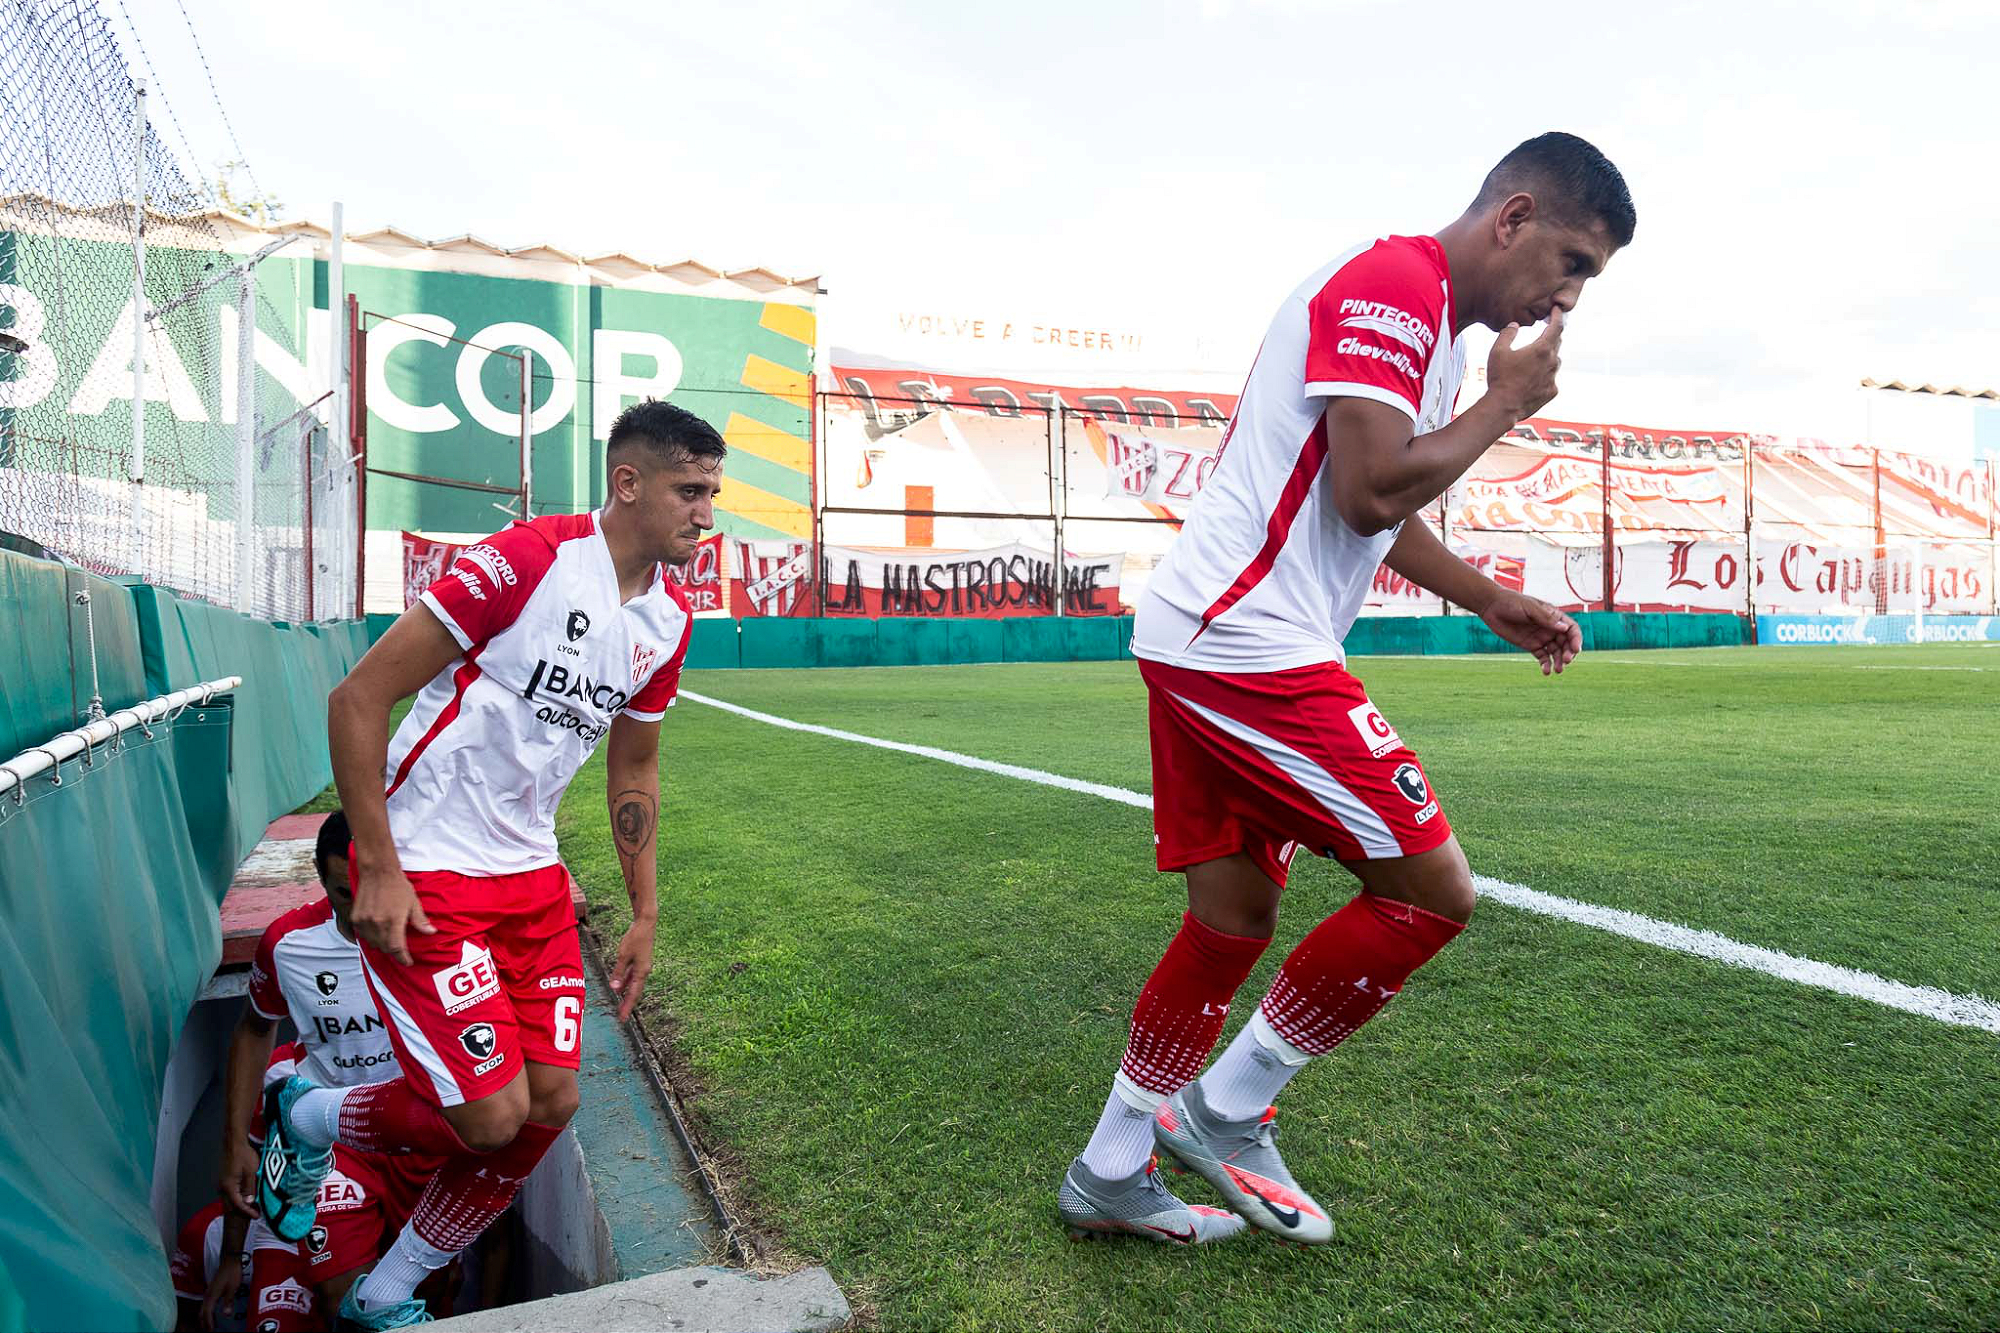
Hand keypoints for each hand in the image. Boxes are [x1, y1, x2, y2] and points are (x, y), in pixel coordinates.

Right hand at [199, 1255, 241, 1331]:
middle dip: (204, 1324)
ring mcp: (208, 1293)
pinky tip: (212, 1315)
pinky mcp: (211, 1291)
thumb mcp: (232, 1288)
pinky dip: (207, 1313)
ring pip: (203, 1310)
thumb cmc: (232, 1273)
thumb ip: (228, 1301)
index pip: (207, 1314)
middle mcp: (207, 1296)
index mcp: (211, 1296)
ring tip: (209, 1327)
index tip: (211, 1331)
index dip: (208, 1324)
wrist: (230, 1260)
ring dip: (205, 1319)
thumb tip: (226, 1315)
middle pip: (202, 1313)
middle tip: (209, 1331)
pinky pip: (206, 1305)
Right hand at [219, 1139, 257, 1217]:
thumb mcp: (251, 1172)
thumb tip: (250, 1202)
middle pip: (232, 1205)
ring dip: (241, 1205)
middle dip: (244, 1211)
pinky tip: (247, 1198)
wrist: (234, 1143)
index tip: (257, 1216)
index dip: (248, 1212)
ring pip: (230, 1200)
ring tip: (253, 1208)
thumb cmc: (244, 1155)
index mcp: (228, 1186)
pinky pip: (230, 1194)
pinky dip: (238, 1198)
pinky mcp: (224, 1181)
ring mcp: (222, 1184)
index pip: (238, 1205)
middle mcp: (222, 1188)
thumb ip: (250, 1188)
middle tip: (256, 1214)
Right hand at [351, 863, 433, 965]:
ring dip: (382, 946)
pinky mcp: (356, 918)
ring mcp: (364, 921)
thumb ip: (420, 920)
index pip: (397, 948)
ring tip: (390, 942)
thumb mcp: (413, 903)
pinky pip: (363, 935)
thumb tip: (431, 932)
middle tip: (402, 951)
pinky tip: (378, 933)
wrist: (378, 872)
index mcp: (393, 921)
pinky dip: (371, 938)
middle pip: (385, 948)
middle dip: (394, 952)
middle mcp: (376, 923)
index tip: (408, 962)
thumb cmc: (398, 886)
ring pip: (373, 943)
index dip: (403, 958)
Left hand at [607, 919, 655, 1021]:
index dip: (627, 1006)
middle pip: (635, 992)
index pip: (633, 994)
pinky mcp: (640, 961)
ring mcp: (642, 966)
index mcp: (641, 972)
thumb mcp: (624, 955)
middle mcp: (644, 971)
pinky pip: (633, 976)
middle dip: (628, 1004)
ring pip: (634, 984)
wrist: (646, 923)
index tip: (623, 1018)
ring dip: (627, 995)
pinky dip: (627, 983)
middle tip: (622, 1016)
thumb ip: (619, 972)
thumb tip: (615, 989)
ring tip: (621, 1005)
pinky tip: (621, 987)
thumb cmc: (635, 938)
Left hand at [1480, 590, 1580, 675]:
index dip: (1576, 639)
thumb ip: (1545, 619)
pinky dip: (1545, 664)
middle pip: (1566, 643)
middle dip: (1568, 653)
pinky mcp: (1531, 645)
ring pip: (1556, 652)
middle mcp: (1550, 628)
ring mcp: (1541, 637)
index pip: (1571, 629)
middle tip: (1566, 661)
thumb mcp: (1529, 608)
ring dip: (1559, 661)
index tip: (1576, 649)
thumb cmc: (1512, 602)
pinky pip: (1542, 657)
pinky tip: (1546, 671)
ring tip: (1557, 670)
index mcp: (1554, 616)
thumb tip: (1564, 628)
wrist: (1491, 606)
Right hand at [1484, 306, 1563, 421]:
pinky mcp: (1551, 392)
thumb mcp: (1497, 351)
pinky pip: (1550, 379)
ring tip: (1533, 360)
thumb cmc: (1500, 378)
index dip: (1557, 316)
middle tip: (1545, 332)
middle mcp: (1552, 362)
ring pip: (1554, 362)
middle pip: (1557, 343)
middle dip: (1551, 336)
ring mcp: (1553, 378)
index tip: (1557, 310)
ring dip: (1547, 358)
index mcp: (1542, 349)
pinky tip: (1530, 380)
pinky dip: (1543, 376)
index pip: (1557, 326)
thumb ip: (1507, 334)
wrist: (1503, 407)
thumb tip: (1514, 325)